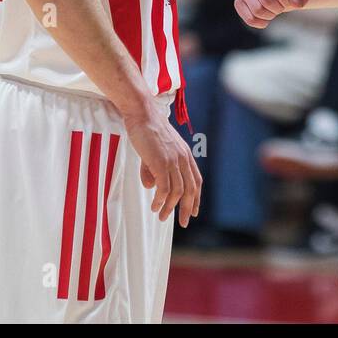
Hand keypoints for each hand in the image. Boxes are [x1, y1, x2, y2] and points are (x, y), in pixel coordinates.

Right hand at [123, 103, 201, 226]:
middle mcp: (183, 159)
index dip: (196, 197)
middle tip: (183, 223)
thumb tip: (149, 186)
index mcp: (185, 154)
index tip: (193, 211)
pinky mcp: (162, 163)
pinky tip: (155, 206)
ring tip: (161, 216)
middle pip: (190, 190)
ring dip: (169, 207)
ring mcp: (173, 161)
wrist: (141, 114)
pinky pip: (164, 189)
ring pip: (177, 192)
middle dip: (187, 208)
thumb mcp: (154, 151)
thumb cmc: (146, 130)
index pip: (196, 180)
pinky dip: (160, 200)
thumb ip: (153, 169)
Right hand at [234, 0, 308, 28]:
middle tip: (281, 7)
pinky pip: (249, 18)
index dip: (287, 0)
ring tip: (273, 11)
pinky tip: (265, 20)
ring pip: (257, 10)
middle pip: (267, 0)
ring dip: (270, 16)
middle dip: (279, 8)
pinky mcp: (239, 2)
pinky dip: (260, 23)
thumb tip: (295, 3)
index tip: (289, 0)